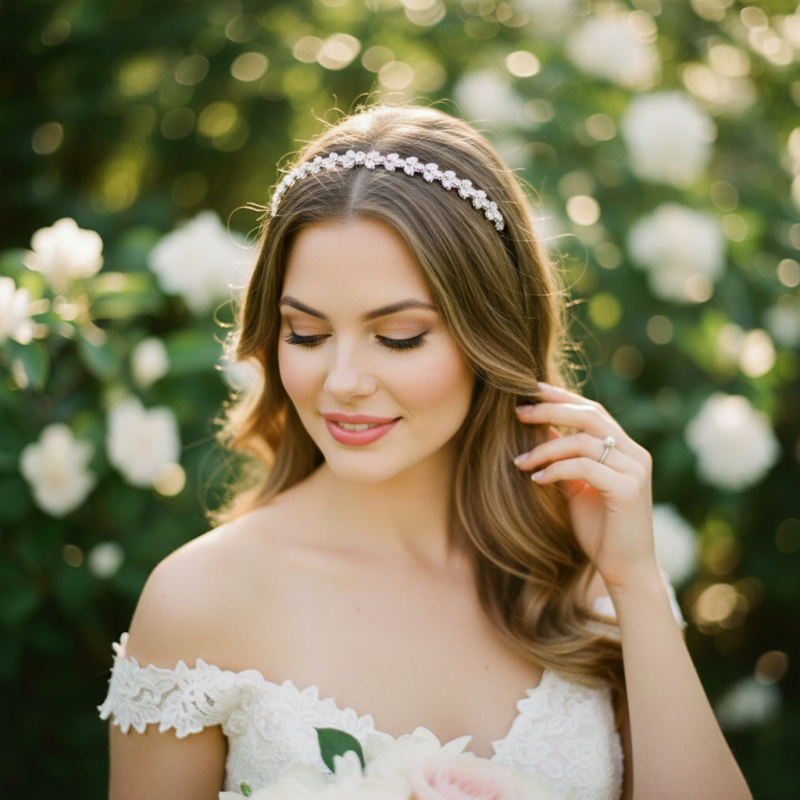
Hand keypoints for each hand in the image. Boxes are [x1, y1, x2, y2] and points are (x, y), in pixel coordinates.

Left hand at [513, 383, 658, 591]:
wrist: (626, 572)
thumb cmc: (600, 530)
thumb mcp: (575, 487)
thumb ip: (563, 459)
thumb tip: (540, 430)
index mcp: (625, 449)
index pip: (593, 410)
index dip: (562, 397)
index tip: (531, 390)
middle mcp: (635, 454)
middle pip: (590, 415)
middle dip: (551, 410)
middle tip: (518, 412)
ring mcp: (635, 470)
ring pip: (584, 441)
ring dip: (546, 448)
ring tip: (519, 461)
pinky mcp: (629, 490)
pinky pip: (585, 467)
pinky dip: (556, 469)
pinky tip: (536, 479)